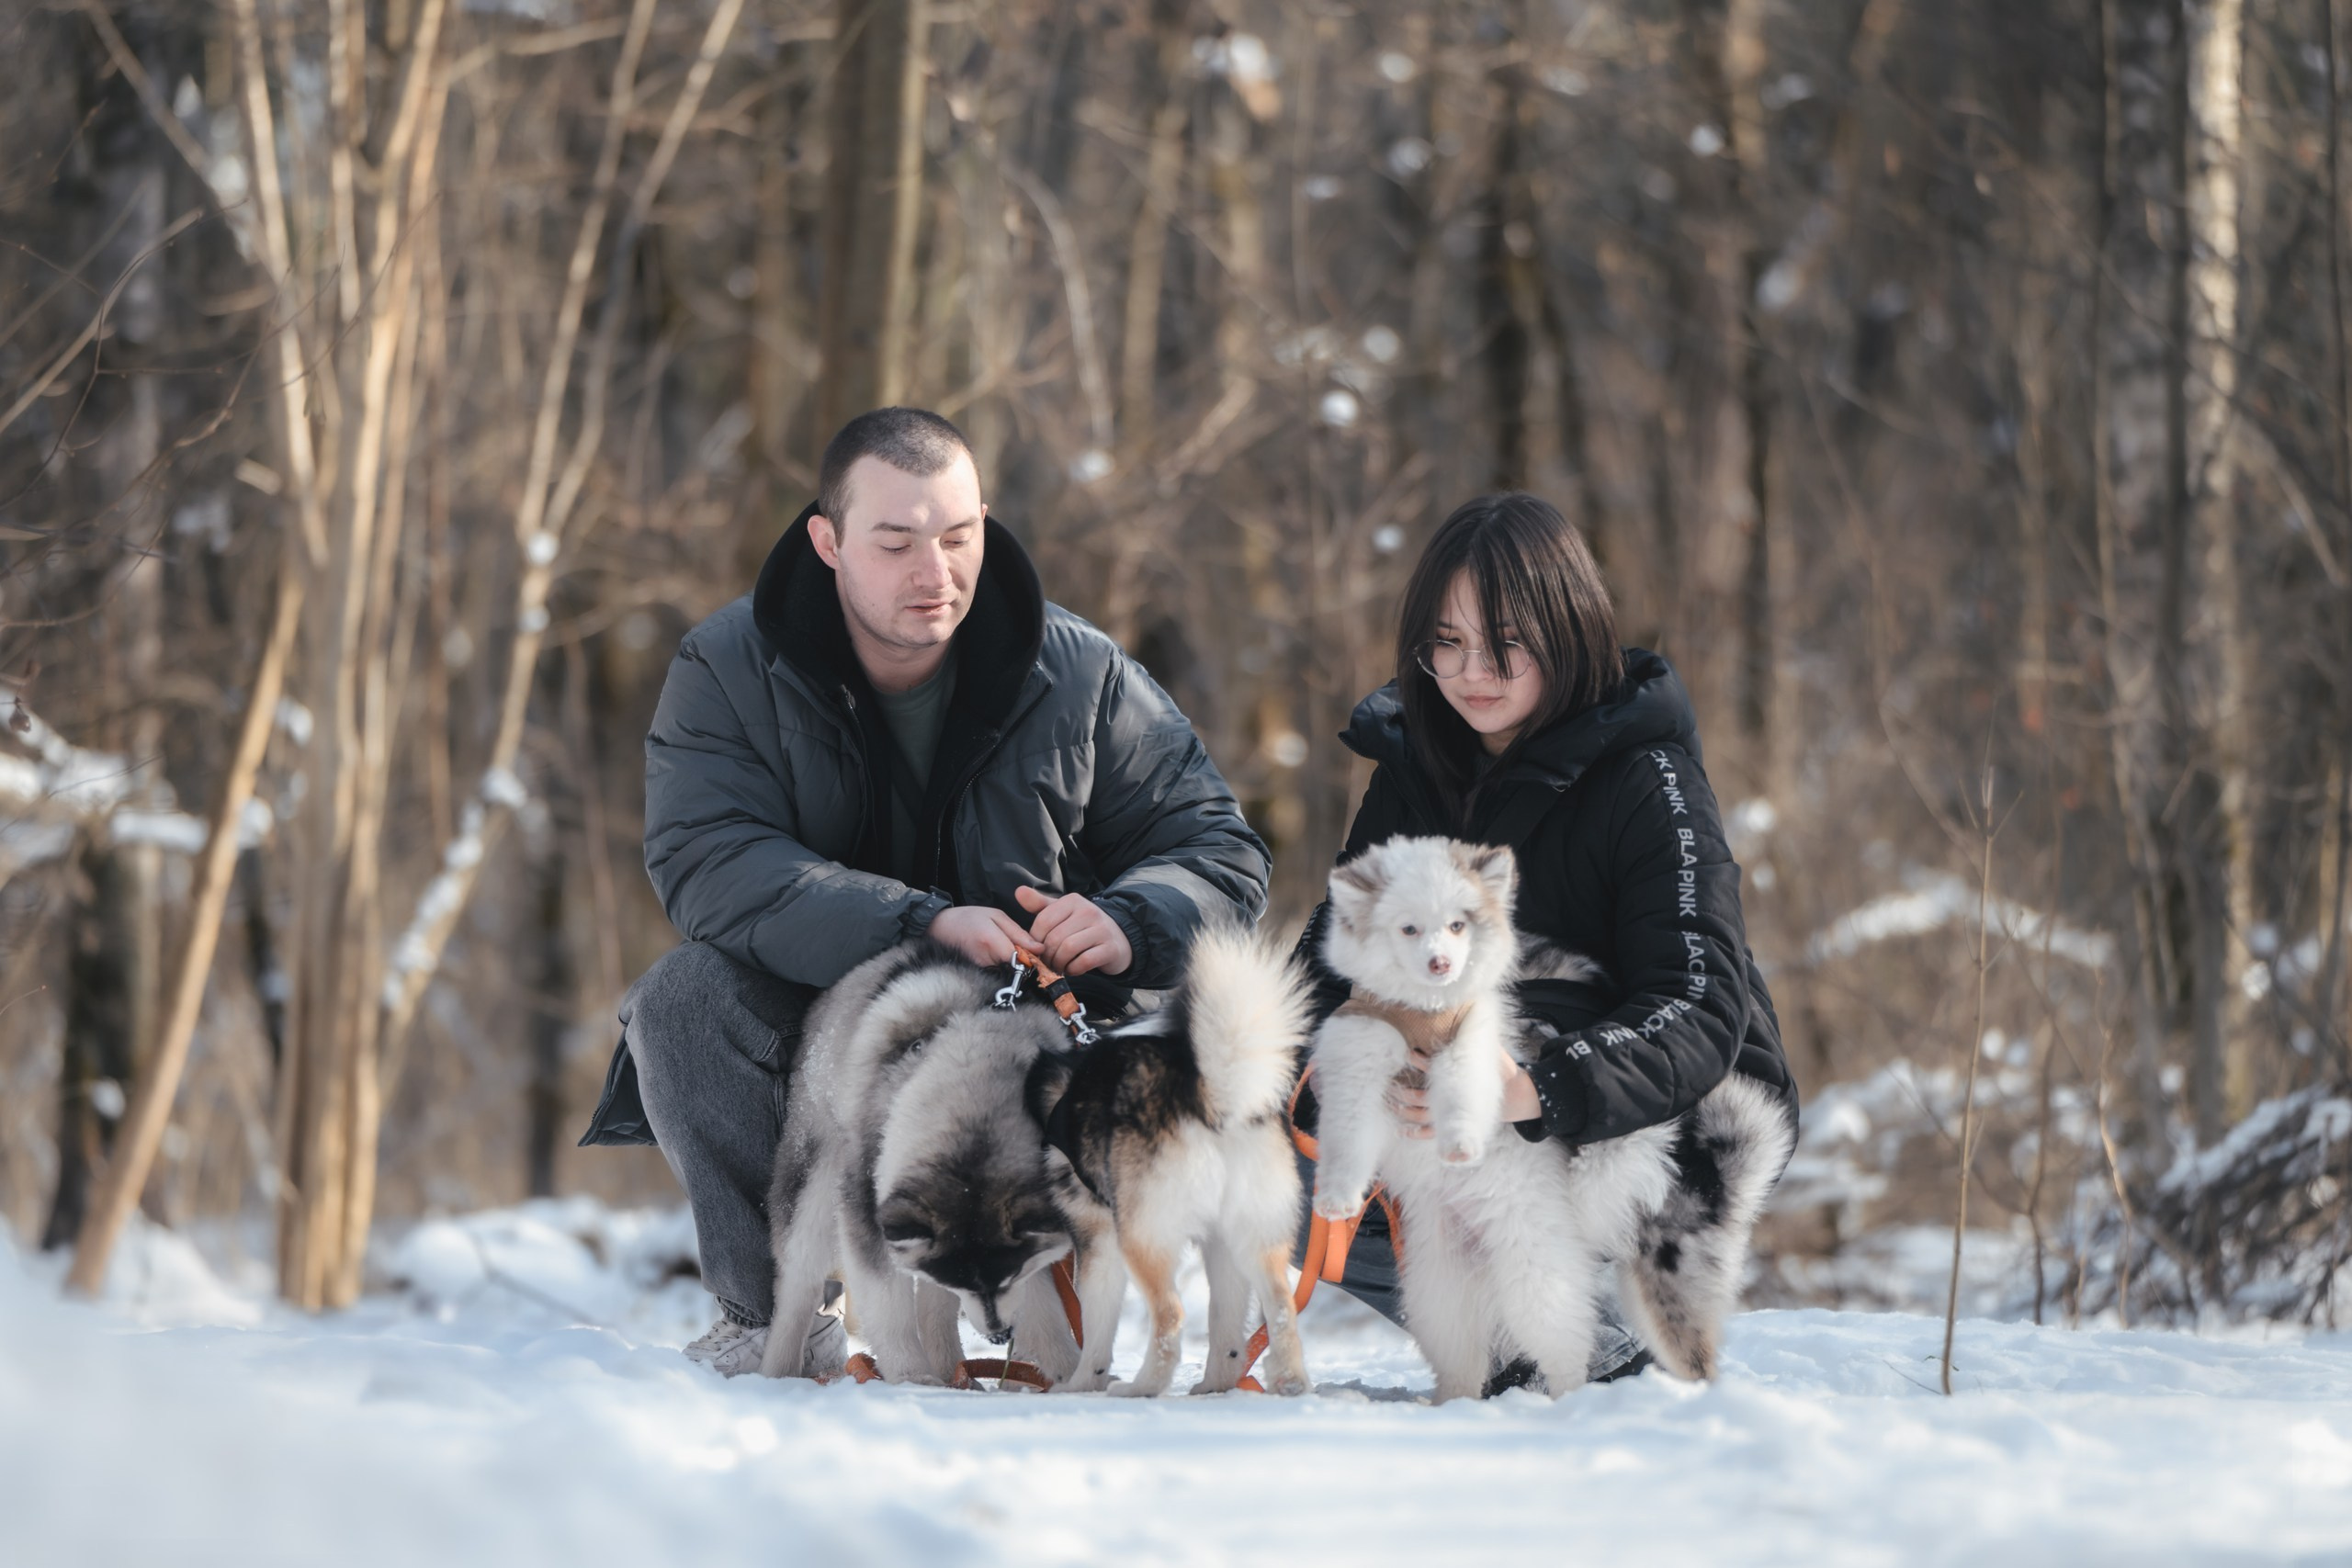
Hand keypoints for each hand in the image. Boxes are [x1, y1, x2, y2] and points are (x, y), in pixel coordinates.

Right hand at [927, 904, 1032, 967]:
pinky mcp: (975, 976)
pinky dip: (999, 968)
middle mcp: (985, 960)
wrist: (938, 928)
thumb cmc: (968, 918)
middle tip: (1015, 948)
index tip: (1033, 951)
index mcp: (991, 941)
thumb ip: (1018, 933)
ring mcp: (979, 971)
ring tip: (1000, 950)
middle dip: (1020, 961)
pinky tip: (993, 957)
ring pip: (1006, 974)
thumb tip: (1040, 949)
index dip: (1030, 957)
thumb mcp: (996, 916)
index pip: (1022, 959)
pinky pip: (996, 976)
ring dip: (1009, 965)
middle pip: (1015, 969)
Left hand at [1012, 886, 1132, 975]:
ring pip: (1068, 949)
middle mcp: (1088, 911)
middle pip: (1055, 938)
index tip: (1037, 949)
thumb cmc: (1083, 927)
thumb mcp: (1062, 913)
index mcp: (1073, 901)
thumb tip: (1019, 891)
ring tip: (1058, 966)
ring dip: (1058, 964)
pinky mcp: (1110, 948)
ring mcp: (1101, 929)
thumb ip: (1040, 905)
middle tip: (1047, 963)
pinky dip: (1073, 969)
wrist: (1119, 939)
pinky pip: (1083, 962)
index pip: (1043, 921)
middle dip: (1046, 956)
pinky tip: (1072, 969)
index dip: (1035, 940)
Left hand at [1386, 1045, 1542, 1136]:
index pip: (1435, 1067)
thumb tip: (1474, 1003)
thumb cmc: (1497, 1068)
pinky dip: (1416, 1133)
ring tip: (1391, 1103)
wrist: (1513, 1093)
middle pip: (1422, 1098)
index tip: (1410, 1054)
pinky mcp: (1452, 1121)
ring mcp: (1451, 1111)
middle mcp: (1452, 1096)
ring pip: (1422, 1115)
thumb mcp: (1491, 1049)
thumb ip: (1478, 1033)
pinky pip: (1432, 1132)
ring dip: (1404, 1111)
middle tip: (1390, 1087)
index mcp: (1459, 1075)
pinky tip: (1402, 1130)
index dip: (1420, 1062)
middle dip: (1404, 1093)